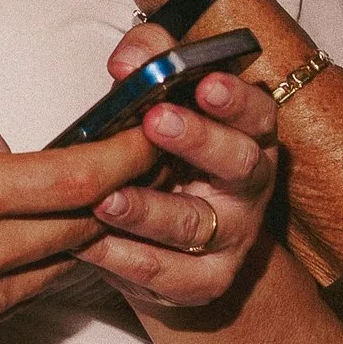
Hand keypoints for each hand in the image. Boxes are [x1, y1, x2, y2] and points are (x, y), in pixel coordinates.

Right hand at [0, 77, 159, 343]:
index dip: (128, 156)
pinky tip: (33, 230)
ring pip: (63, 260)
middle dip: (121, 188)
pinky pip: (28, 290)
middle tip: (140, 154)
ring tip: (91, 190)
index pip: (73, 178)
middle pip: (83, 223)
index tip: (151, 134)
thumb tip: (4, 135)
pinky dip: (43, 257)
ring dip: (86, 225)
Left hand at [80, 24, 280, 310]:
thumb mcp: (160, 98)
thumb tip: (127, 62)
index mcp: (247, 134)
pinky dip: (121, 257)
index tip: (205, 83)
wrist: (170, 242)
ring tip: (106, 198)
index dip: (234, 98)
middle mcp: (249, 186)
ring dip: (148, 210)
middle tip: (155, 121)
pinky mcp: (204, 281)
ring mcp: (232, 237)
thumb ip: (149, 61)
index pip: (255, 112)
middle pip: (238, 164)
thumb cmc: (161, 152)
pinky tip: (87, 242)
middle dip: (197, 141)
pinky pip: (164, 271)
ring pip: (194, 223)